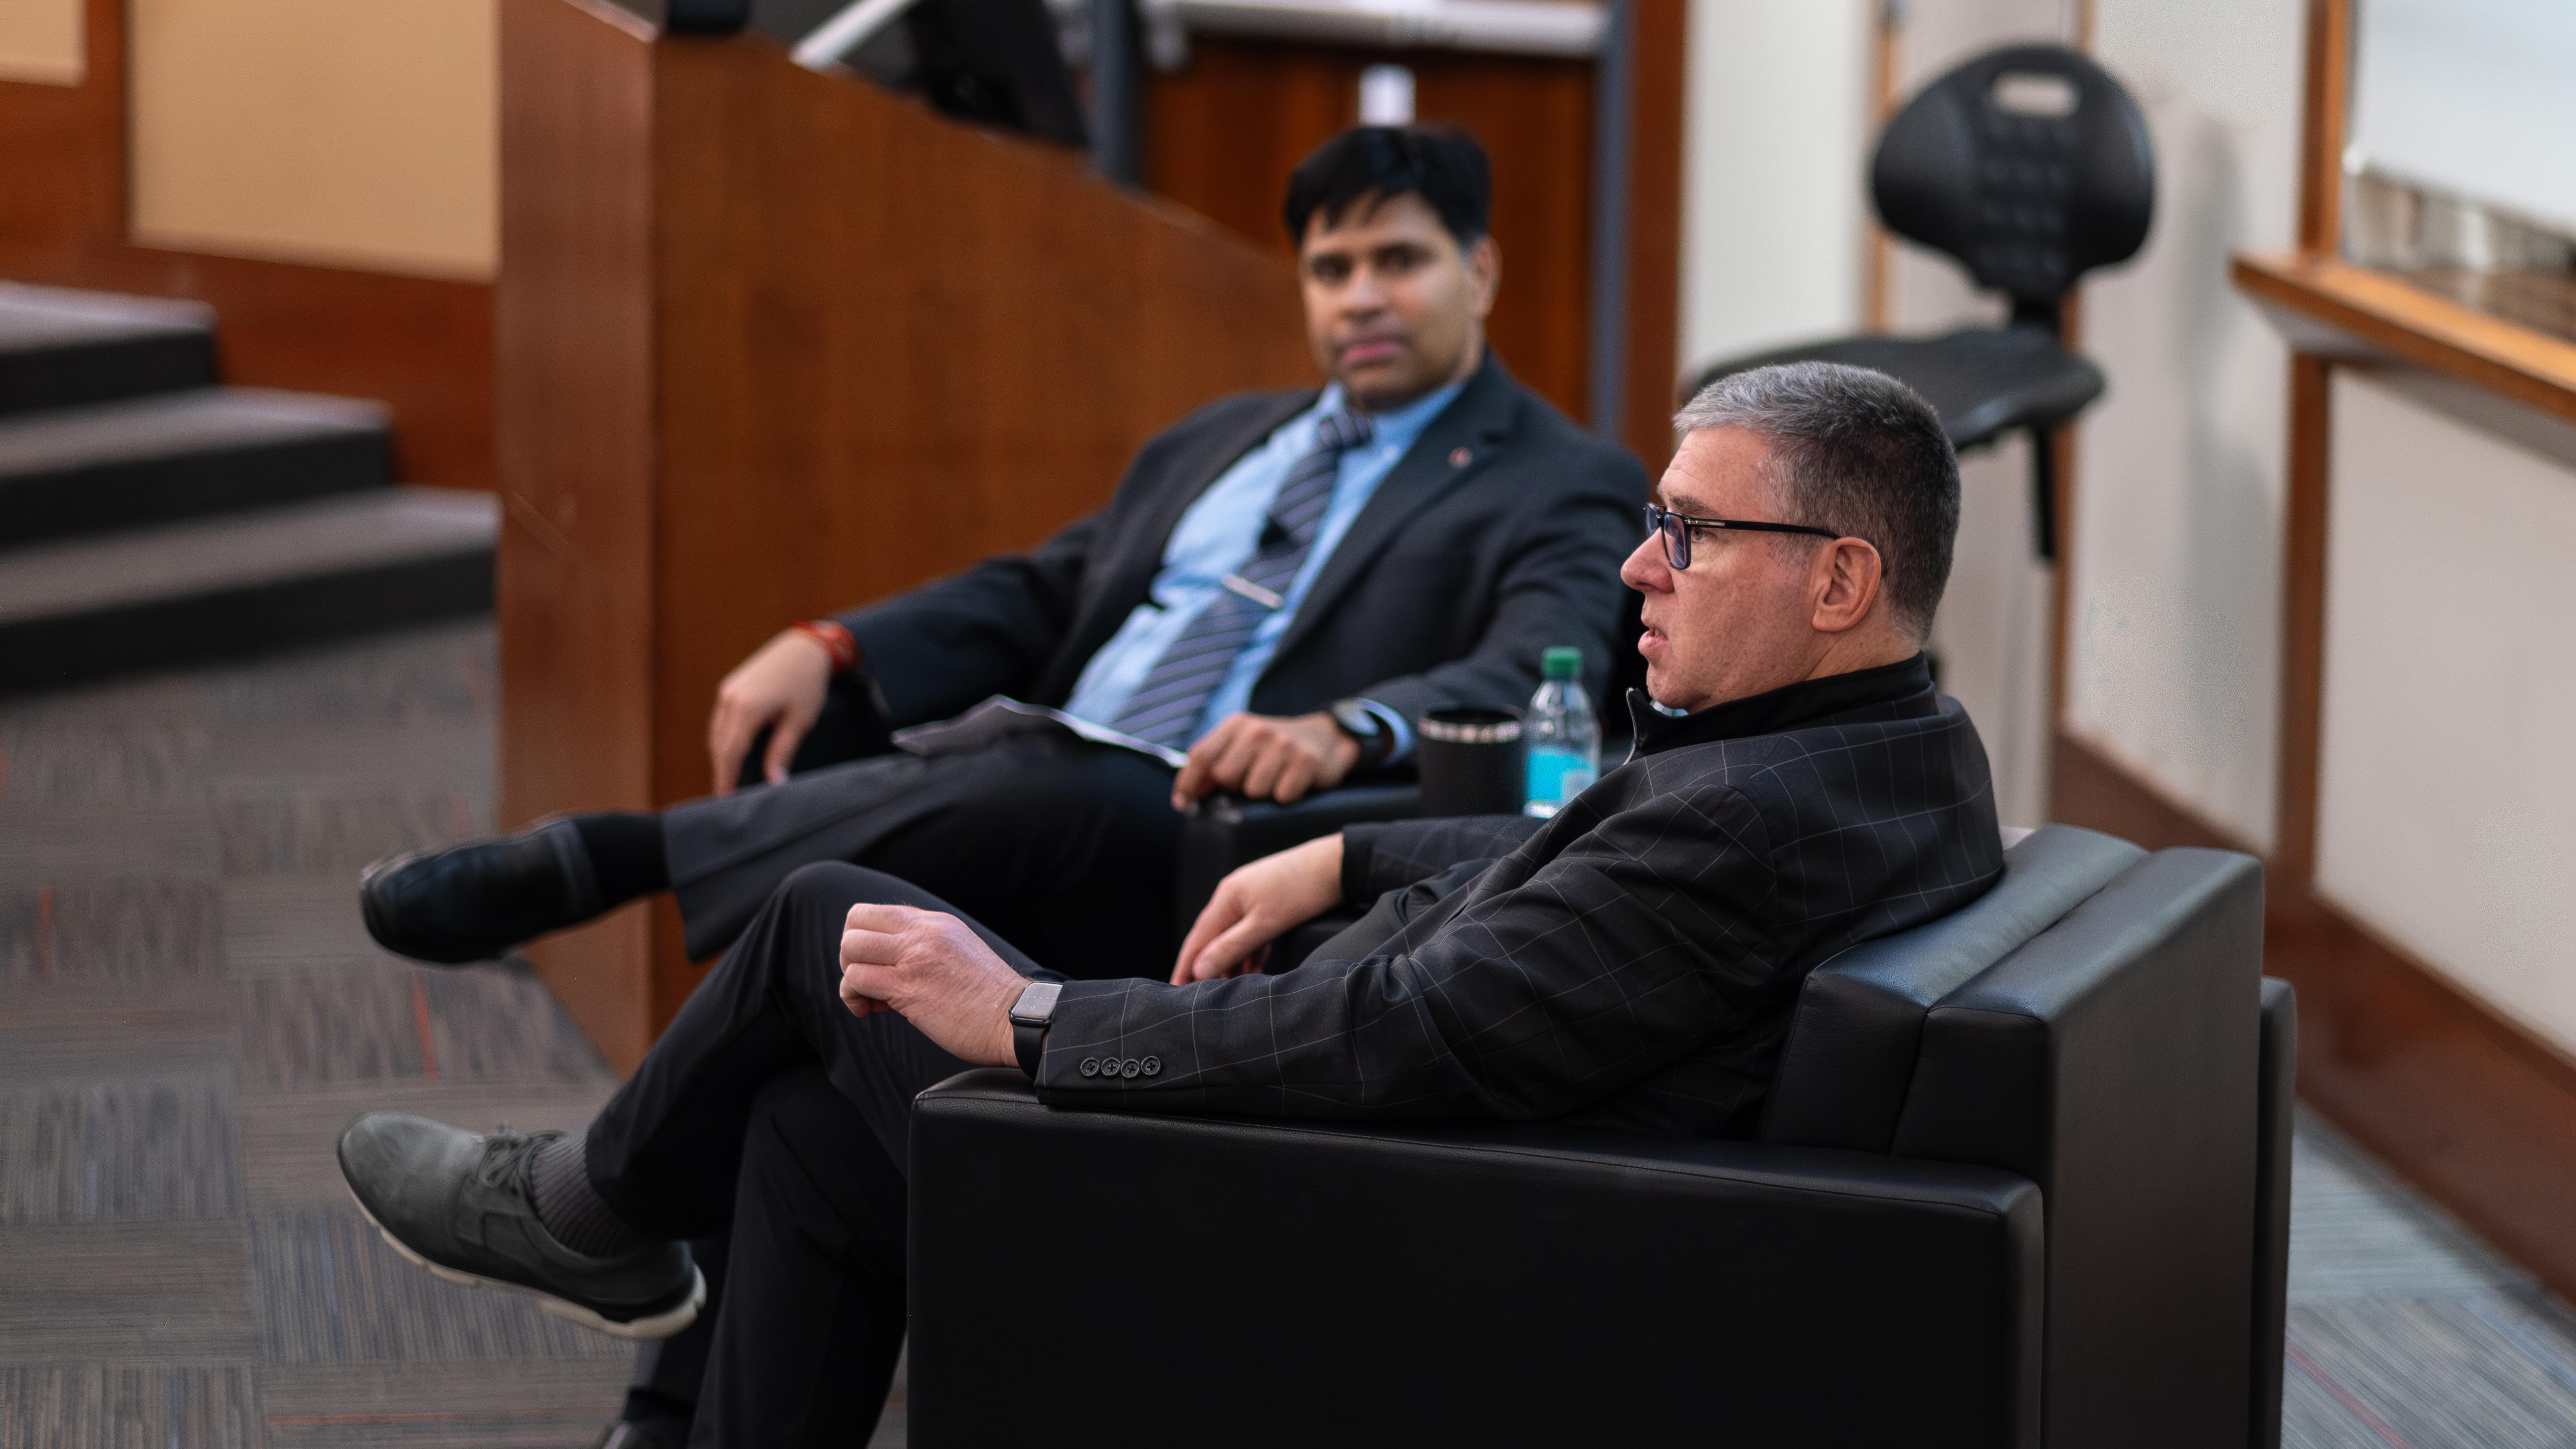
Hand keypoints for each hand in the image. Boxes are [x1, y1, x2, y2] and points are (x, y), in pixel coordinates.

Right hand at [708, 629, 836, 794]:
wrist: (804, 647)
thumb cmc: (807, 682)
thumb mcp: (800, 721)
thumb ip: (782, 752)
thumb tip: (775, 782)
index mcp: (748, 708)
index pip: (732, 753)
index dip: (727, 777)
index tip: (725, 797)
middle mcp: (731, 699)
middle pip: (720, 745)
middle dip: (722, 770)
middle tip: (725, 794)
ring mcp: (728, 691)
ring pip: (717, 732)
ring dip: (721, 755)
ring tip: (728, 777)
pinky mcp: (730, 686)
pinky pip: (721, 719)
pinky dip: (723, 738)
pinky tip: (731, 751)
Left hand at [838, 904, 1023, 1066]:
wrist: (1016, 1019)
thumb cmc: (990, 1000)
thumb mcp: (958, 954)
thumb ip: (925, 949)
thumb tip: (887, 966)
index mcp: (936, 923)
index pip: (878, 912)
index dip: (867, 940)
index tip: (880, 968)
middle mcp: (923, 932)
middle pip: (856, 921)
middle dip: (851, 954)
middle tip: (867, 981)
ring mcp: (915, 955)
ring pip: (851, 947)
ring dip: (850, 977)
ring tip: (869, 999)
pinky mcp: (907, 985)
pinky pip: (856, 979)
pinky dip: (853, 996)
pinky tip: (869, 1011)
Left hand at [1169, 711, 1362, 809]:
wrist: (1326, 737)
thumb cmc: (1274, 748)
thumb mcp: (1242, 744)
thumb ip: (1213, 762)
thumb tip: (1185, 794)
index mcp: (1236, 725)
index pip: (1201, 755)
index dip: (1187, 783)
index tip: (1181, 804)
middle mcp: (1258, 731)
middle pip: (1225, 776)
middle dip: (1233, 787)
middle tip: (1251, 780)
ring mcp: (1283, 744)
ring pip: (1253, 791)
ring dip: (1262, 795)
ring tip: (1274, 780)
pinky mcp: (1306, 760)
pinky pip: (1282, 796)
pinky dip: (1286, 797)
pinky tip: (1292, 782)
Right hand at [1171, 834, 1345, 983]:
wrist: (1337, 865)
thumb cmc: (1302, 891)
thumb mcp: (1265, 925)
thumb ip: (1231, 948)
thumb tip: (1200, 968)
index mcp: (1226, 898)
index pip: (1196, 939)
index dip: (1185, 966)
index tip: (1176, 990)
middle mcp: (1232, 895)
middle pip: (1212, 938)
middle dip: (1209, 967)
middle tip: (1206, 995)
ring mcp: (1250, 896)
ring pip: (1233, 936)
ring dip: (1232, 961)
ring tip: (1234, 987)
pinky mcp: (1267, 900)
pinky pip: (1250, 930)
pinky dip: (1250, 950)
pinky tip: (1255, 967)